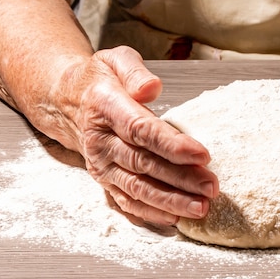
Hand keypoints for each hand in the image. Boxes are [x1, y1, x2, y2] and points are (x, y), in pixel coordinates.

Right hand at [65, 46, 218, 225]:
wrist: (68, 102)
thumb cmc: (101, 80)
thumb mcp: (115, 60)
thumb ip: (134, 71)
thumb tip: (151, 88)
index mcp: (105, 108)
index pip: (141, 130)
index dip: (172, 145)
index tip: (202, 154)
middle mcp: (101, 141)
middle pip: (144, 163)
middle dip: (181, 178)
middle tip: (211, 186)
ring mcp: (102, 165)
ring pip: (138, 188)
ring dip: (171, 200)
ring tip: (201, 207)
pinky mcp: (105, 180)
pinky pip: (127, 201)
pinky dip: (151, 212)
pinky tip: (176, 218)